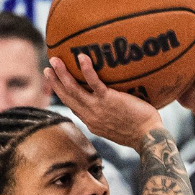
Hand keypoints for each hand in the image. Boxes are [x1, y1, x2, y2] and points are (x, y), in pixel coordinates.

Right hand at [45, 54, 163, 152]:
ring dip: (61, 74)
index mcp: (92, 122)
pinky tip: (82, 57)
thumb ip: (111, 115)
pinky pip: (94, 83)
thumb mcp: (118, 126)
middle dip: (55, 82)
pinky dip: (86, 70)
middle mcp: (90, 116)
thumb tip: (113, 103)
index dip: (62, 94)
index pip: (73, 106)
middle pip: (67, 97)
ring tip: (54, 60)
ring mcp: (97, 108)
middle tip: (47, 68)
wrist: (147, 137)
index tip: (55, 83)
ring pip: (73, 90)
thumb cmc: (139, 131)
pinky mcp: (108, 100)